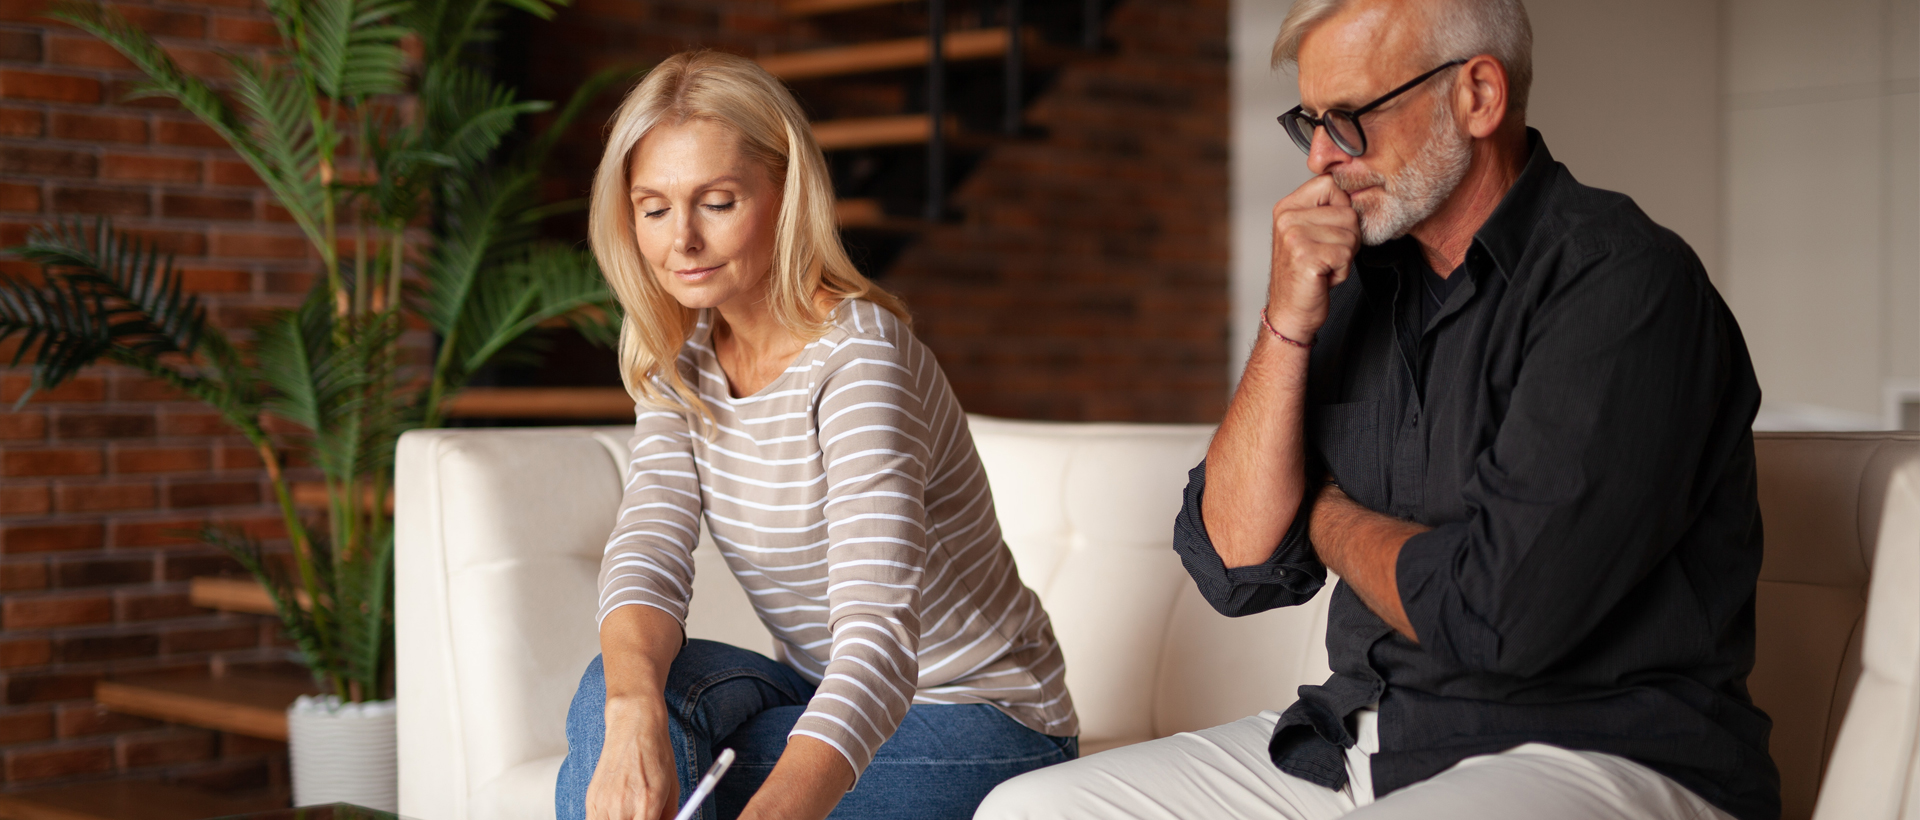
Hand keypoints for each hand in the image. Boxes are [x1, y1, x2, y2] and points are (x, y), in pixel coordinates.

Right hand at [586, 699, 680, 819]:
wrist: (633, 729)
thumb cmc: (656, 756)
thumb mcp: (672, 790)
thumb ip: (668, 817)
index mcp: (647, 805)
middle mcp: (622, 808)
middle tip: (644, 816)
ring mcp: (603, 805)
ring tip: (631, 814)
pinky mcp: (591, 801)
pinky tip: (618, 814)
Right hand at [1267, 174, 1360, 341]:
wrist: (1290, 313)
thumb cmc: (1305, 275)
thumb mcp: (1309, 233)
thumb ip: (1324, 210)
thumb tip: (1354, 189)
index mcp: (1287, 207)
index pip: (1331, 184)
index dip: (1342, 208)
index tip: (1328, 231)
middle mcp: (1287, 218)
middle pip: (1347, 211)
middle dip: (1347, 238)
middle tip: (1324, 256)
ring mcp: (1294, 237)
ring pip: (1350, 234)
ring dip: (1345, 256)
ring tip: (1323, 266)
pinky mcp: (1306, 257)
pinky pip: (1346, 254)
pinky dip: (1342, 271)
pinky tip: (1323, 277)